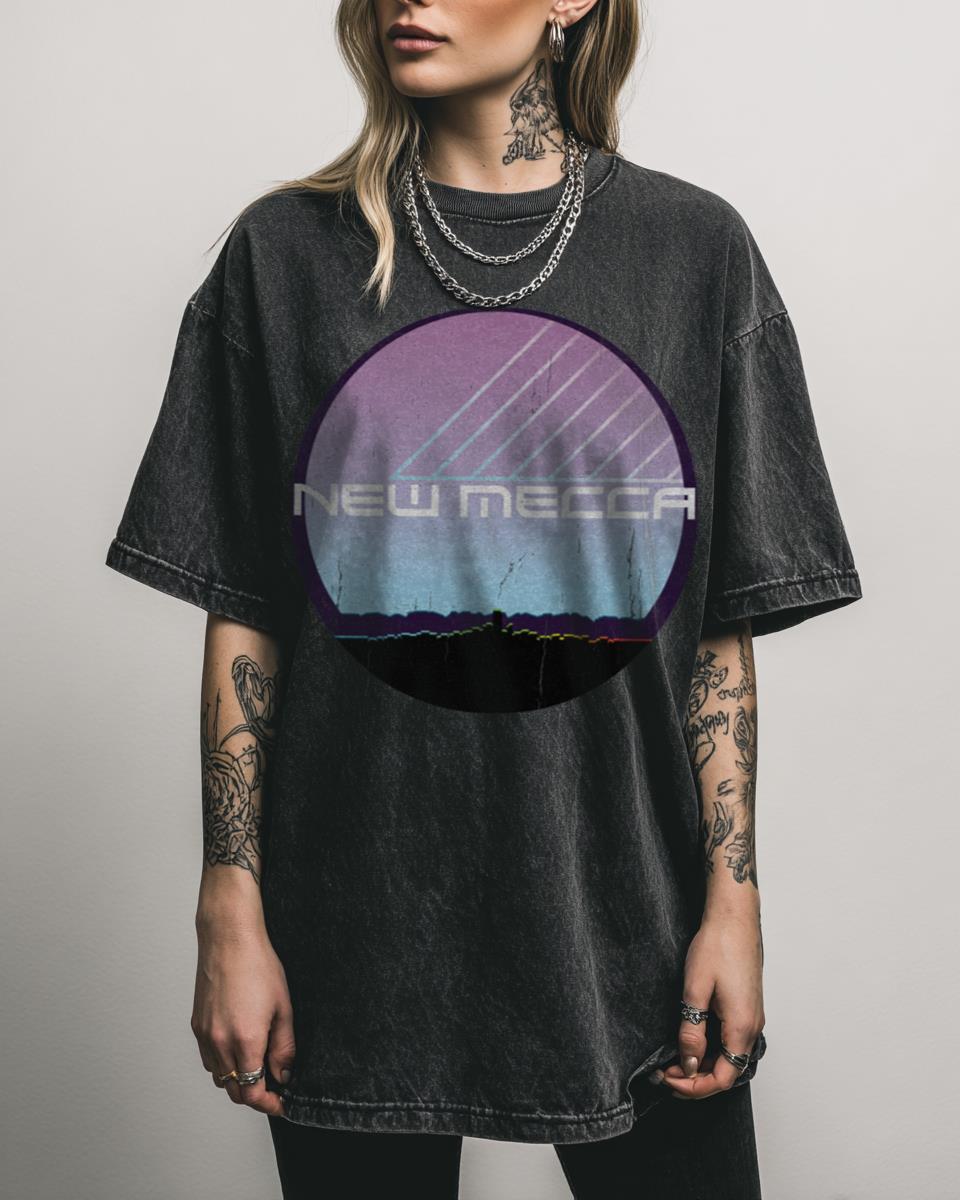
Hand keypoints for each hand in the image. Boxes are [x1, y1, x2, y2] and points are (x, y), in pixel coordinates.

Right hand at [191, 916, 295, 1116]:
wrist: (229, 940)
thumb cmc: (258, 966)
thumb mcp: (283, 1007)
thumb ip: (284, 1047)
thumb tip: (284, 1074)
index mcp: (245, 1040)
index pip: (252, 1092)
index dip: (268, 1104)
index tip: (281, 1103)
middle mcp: (220, 1043)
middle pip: (234, 1091)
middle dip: (255, 1096)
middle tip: (274, 1088)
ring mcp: (205, 1035)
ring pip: (219, 1077)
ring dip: (238, 1081)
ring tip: (258, 1066)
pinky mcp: (196, 1026)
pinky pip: (208, 1059)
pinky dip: (223, 1065)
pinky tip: (238, 1050)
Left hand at [658, 908, 764, 1099]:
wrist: (734, 918)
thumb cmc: (717, 946)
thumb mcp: (695, 990)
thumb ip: (692, 1031)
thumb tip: (689, 1064)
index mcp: (742, 1027)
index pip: (722, 1078)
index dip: (694, 1087)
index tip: (668, 1079)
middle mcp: (753, 1027)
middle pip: (727, 1072)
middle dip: (695, 1079)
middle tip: (664, 1072)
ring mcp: (752, 1017)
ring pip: (729, 1057)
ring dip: (703, 1064)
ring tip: (673, 1059)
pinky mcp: (747, 1008)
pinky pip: (731, 1041)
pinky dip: (712, 1049)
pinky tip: (691, 1040)